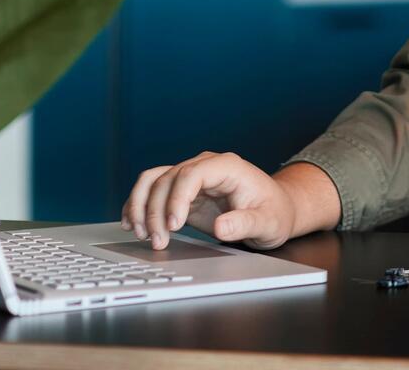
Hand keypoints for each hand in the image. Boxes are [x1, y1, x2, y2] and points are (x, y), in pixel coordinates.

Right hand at [121, 151, 308, 250]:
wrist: (276, 210)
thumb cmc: (274, 213)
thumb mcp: (268, 222)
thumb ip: (246, 224)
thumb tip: (221, 226)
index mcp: (227, 167)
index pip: (191, 174)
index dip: (177, 198)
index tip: (174, 226)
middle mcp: (206, 166)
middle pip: (168, 179)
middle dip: (157, 211)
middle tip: (157, 242)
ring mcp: (192, 176)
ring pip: (153, 180)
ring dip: (141, 206)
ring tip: (140, 233)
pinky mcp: (183, 191)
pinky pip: (152, 190)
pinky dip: (139, 204)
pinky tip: (132, 223)